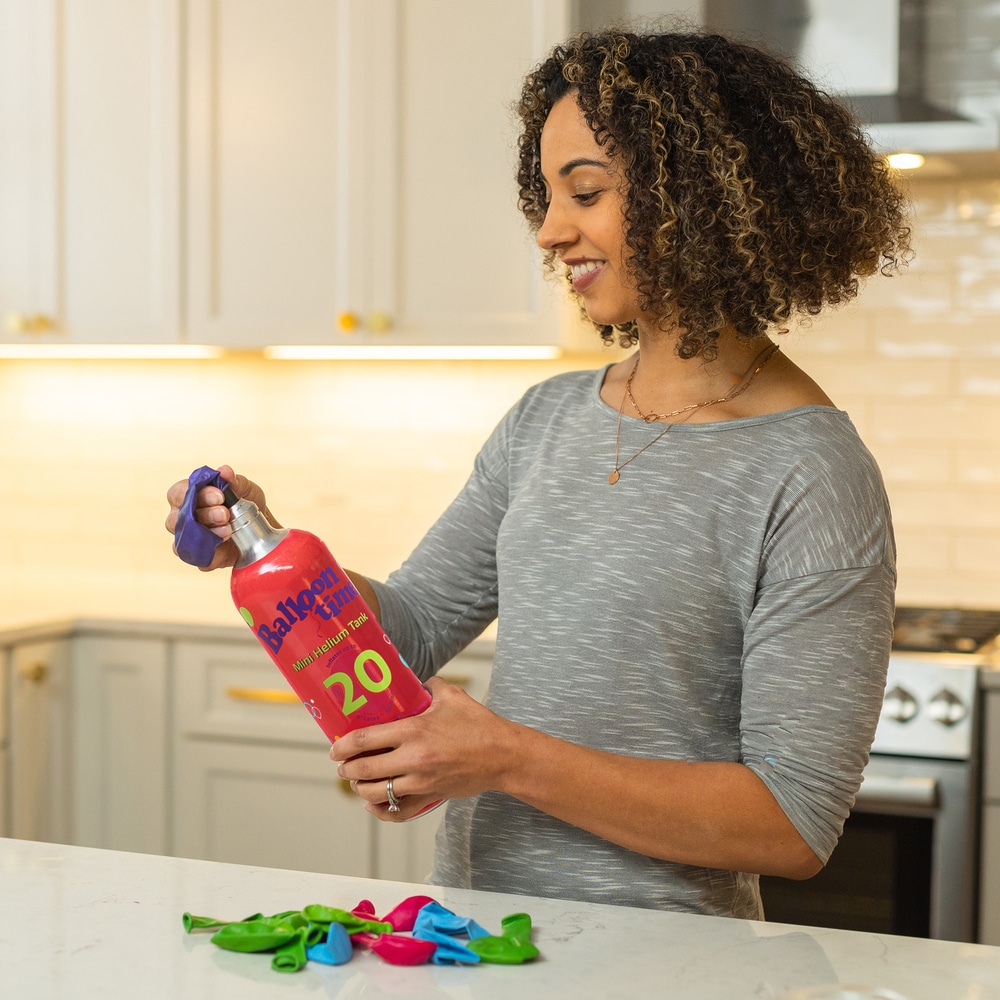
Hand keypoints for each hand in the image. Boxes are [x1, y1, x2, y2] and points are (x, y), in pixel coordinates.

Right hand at [164, 464, 270, 570]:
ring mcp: (189, 540)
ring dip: (206, 533)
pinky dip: (211, 553)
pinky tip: (225, 544)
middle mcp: (183, 519)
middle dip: (204, 514)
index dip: (193, 493)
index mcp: (188, 497)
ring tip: (228, 529)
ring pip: (183, 539)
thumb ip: (234, 481)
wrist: (262, 529)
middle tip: (225, 513)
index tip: (219, 495)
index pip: (177, 493)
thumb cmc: (246, 504)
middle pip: (178, 518)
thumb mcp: (246, 490)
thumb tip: (224, 471)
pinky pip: (197, 558)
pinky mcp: (201, 558)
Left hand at [331, 676, 515, 821]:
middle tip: (341, 764)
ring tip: (355, 781)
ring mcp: (421, 781)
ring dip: (359, 788)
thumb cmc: (478, 724)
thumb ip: (429, 686)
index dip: (343, 745)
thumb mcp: (452, 696)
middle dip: (346, 768)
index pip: (366, 739)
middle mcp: (414, 758)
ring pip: (377, 793)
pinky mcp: (430, 796)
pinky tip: (372, 803)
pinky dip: (380, 810)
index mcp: (414, 731)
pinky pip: (397, 811)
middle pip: (365, 770)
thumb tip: (414, 681)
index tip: (335, 746)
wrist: (503, 755)